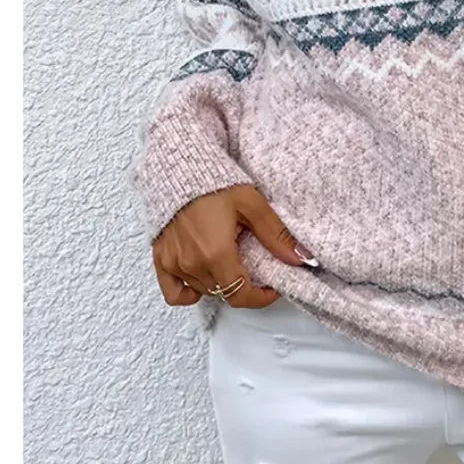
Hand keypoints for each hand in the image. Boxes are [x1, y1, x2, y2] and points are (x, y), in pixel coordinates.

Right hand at [152, 184, 318, 308]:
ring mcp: (174, 264)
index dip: (261, 297)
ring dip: (221, 283)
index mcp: (216, 254)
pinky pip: (174, 293)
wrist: (181, 167)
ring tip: (231, 259)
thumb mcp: (252, 205)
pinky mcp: (161, 258)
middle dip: (244, 285)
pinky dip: (189, 292)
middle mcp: (193, 264)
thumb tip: (302, 259)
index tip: (273, 287)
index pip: (241, 295)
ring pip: (204, 290)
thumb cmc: (216, 182)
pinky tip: (202, 278)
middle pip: (224, 292)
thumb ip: (276, 235)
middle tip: (253, 265)